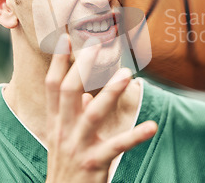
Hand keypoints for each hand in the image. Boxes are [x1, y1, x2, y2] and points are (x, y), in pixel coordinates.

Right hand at [45, 35, 156, 182]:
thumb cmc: (67, 166)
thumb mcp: (63, 139)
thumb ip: (73, 115)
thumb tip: (87, 95)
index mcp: (56, 123)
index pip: (52, 86)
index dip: (57, 62)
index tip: (66, 38)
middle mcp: (63, 131)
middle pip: (68, 92)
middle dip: (81, 67)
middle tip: (97, 44)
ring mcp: (78, 147)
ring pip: (92, 114)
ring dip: (110, 92)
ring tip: (127, 74)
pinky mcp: (94, 164)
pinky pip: (117, 146)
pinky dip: (135, 136)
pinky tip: (152, 126)